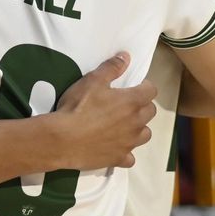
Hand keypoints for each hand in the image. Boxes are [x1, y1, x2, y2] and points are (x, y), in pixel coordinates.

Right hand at [50, 52, 157, 169]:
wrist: (63, 139)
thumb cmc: (78, 106)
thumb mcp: (92, 80)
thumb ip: (111, 68)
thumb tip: (126, 56)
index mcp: (131, 101)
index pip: (151, 91)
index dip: (145, 87)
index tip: (136, 85)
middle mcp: (136, 123)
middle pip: (150, 113)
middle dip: (143, 106)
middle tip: (127, 104)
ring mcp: (129, 143)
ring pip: (145, 135)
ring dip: (138, 129)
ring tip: (124, 126)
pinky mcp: (119, 159)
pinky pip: (130, 157)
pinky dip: (126, 152)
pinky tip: (116, 148)